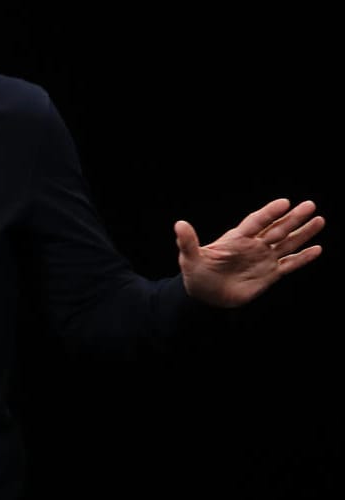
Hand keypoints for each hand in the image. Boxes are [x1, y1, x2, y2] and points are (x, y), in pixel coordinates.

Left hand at [175, 198, 324, 307]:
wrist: (205, 297)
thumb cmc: (196, 274)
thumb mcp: (190, 258)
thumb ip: (188, 242)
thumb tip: (179, 224)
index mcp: (236, 239)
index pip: (256, 222)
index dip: (270, 213)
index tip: (285, 202)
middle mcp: (253, 245)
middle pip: (277, 228)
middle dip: (293, 218)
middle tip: (310, 205)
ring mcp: (263, 259)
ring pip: (287, 243)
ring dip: (303, 233)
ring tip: (319, 220)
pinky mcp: (270, 274)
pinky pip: (290, 264)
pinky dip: (303, 258)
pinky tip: (317, 249)